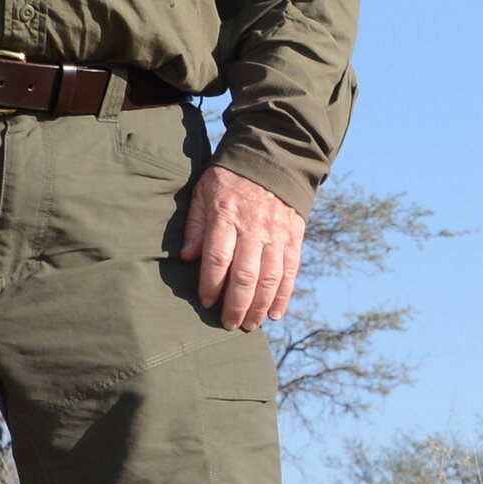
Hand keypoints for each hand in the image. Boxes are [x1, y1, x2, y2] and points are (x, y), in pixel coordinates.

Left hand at [179, 166, 306, 331]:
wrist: (274, 158)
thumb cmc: (230, 178)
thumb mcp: (204, 191)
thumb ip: (195, 224)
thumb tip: (188, 257)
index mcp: (226, 214)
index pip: (218, 258)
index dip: (211, 284)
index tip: (207, 301)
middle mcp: (253, 226)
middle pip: (245, 275)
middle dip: (236, 305)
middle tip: (229, 324)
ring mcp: (277, 233)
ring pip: (269, 279)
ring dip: (259, 307)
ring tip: (250, 325)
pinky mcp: (294, 236)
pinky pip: (290, 271)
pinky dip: (283, 296)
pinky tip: (274, 314)